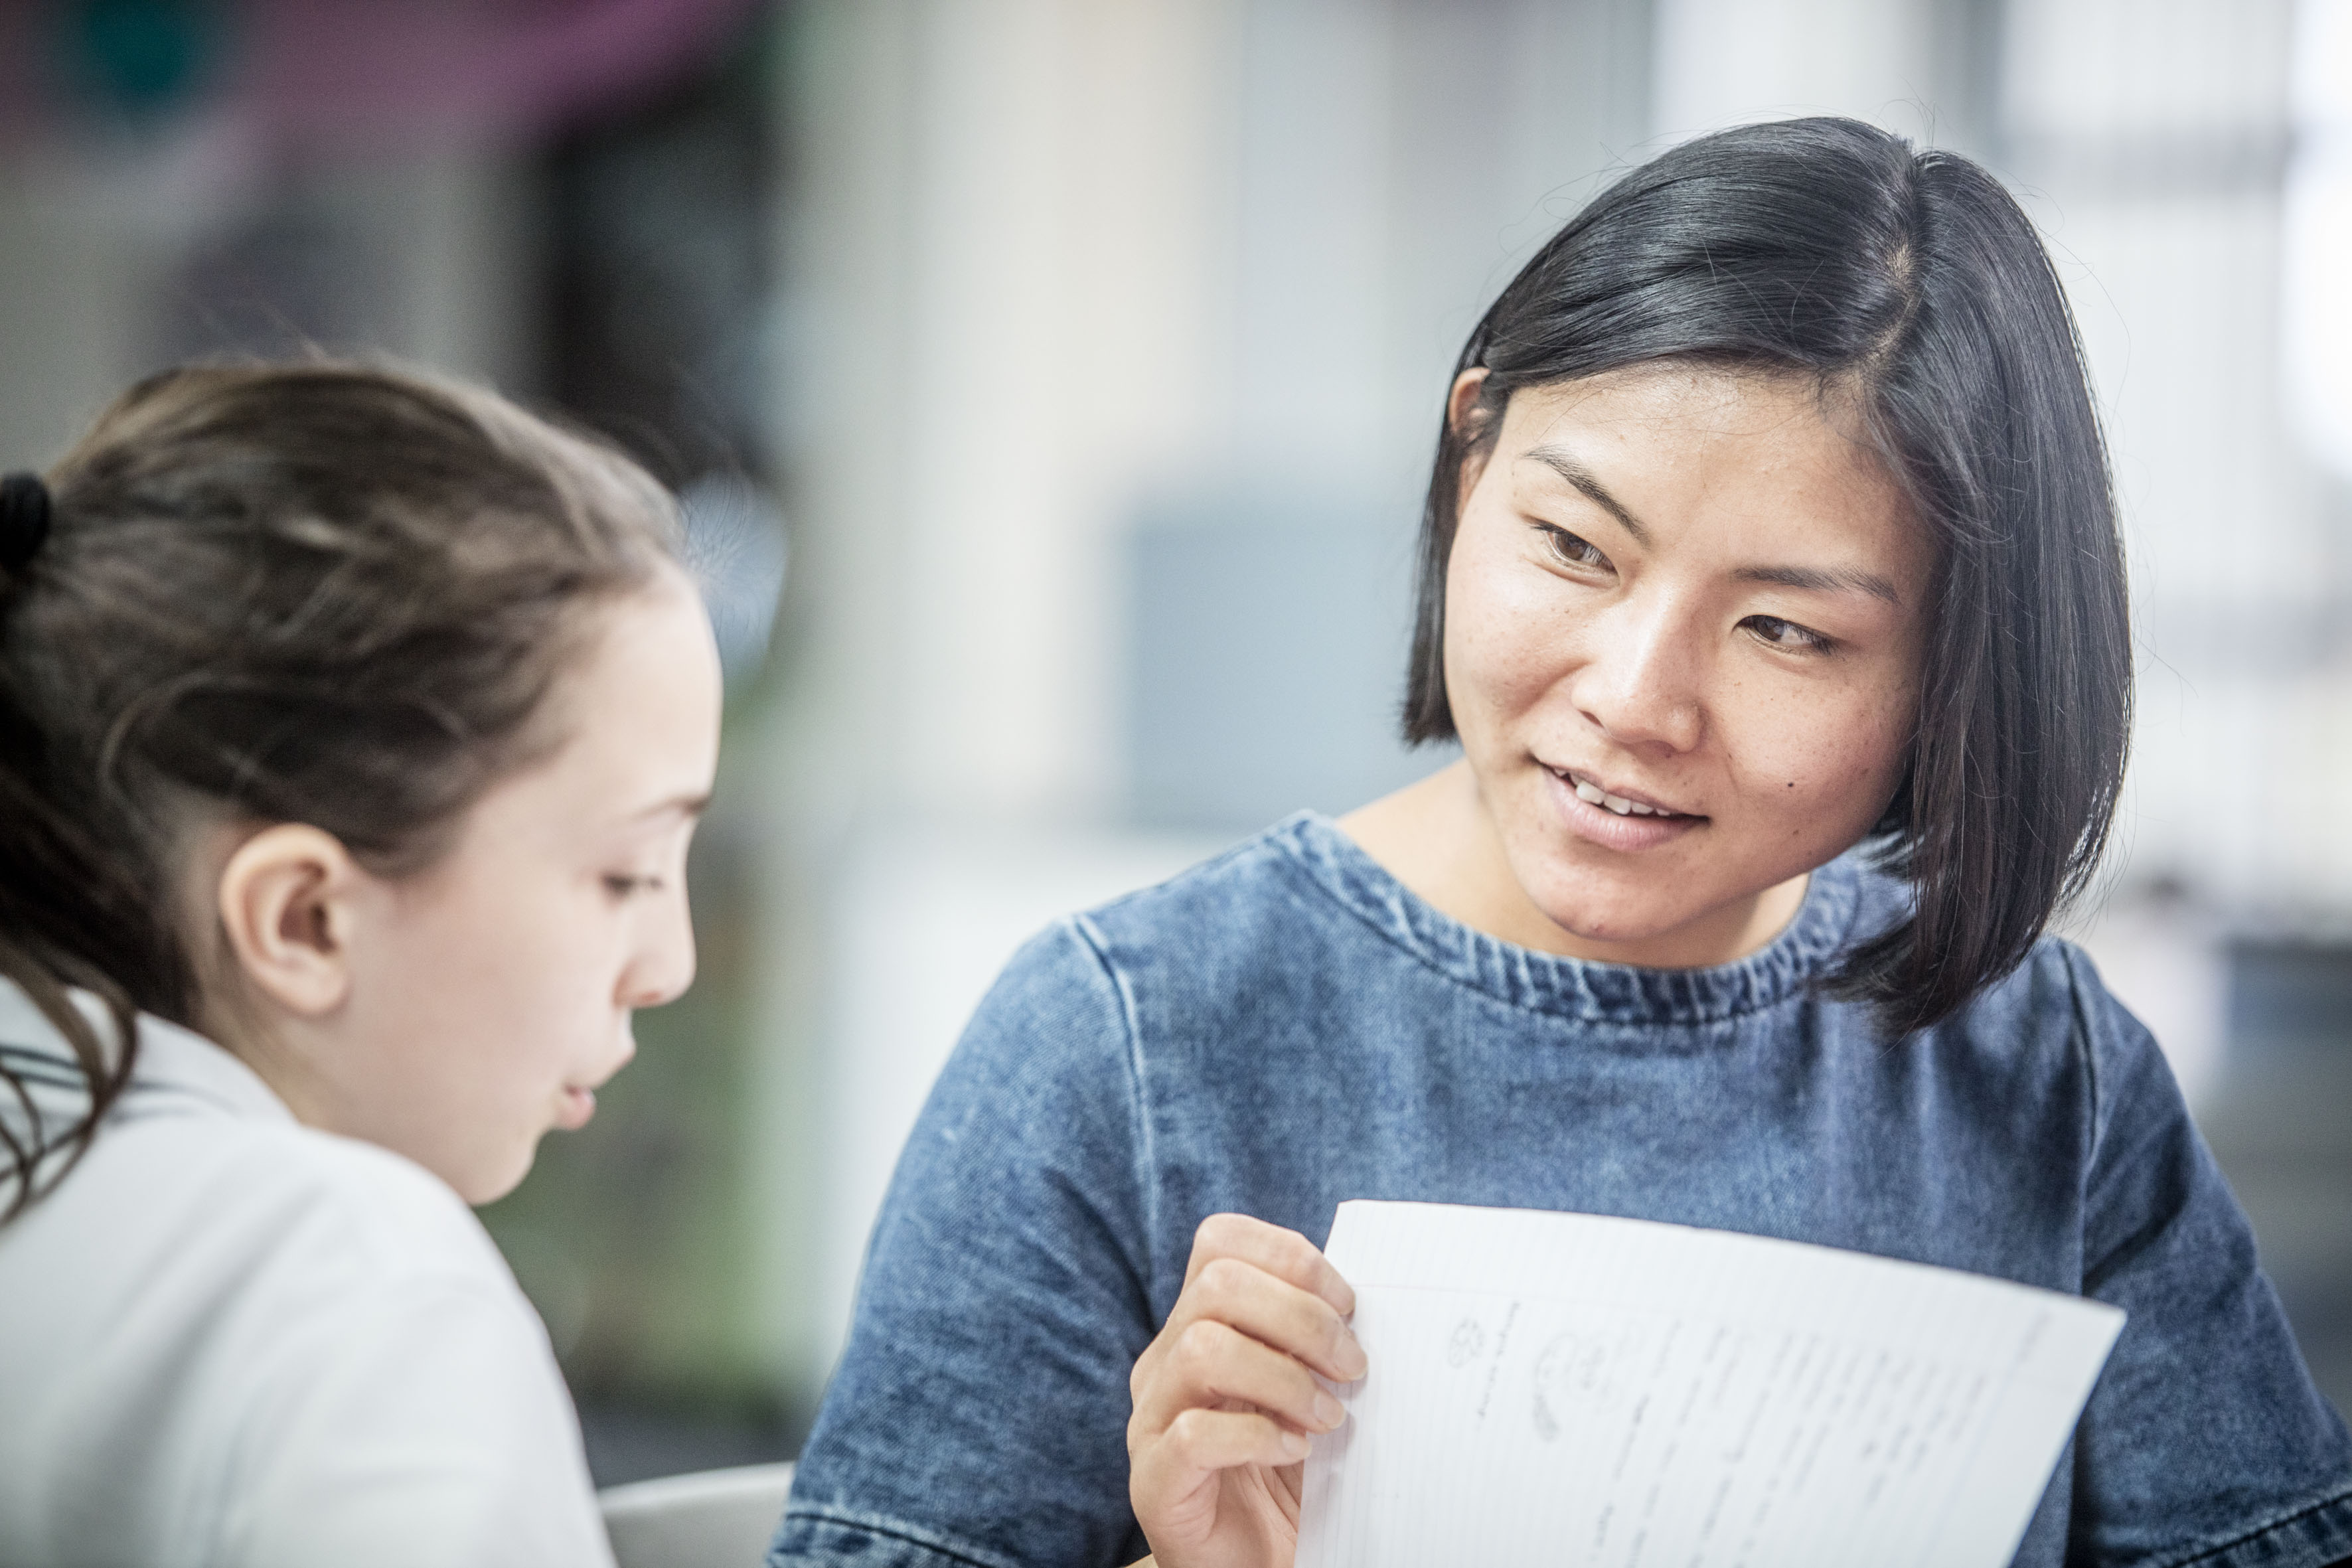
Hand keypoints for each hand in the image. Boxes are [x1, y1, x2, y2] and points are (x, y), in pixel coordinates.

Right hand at [1126, 1214, 1366, 1567]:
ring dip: (1284, 1376)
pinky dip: (1257, 1435)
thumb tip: (1373, 1299)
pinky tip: (1295, 1451)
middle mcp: (1164, 1363)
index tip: (1348, 1302)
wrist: (1255, 1565)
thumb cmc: (1291, 1476)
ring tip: (1327, 1416)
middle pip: (1217, 1284)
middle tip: (1353, 1367)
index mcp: (1198, 1326)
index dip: (1290, 1256)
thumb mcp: (1310, 1391)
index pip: (1220, 1242)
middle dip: (1302, 1316)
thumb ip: (1321, 1342)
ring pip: (1202, 1348)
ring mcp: (1152, 1422)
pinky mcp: (1154, 1483)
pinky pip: (1195, 1434)